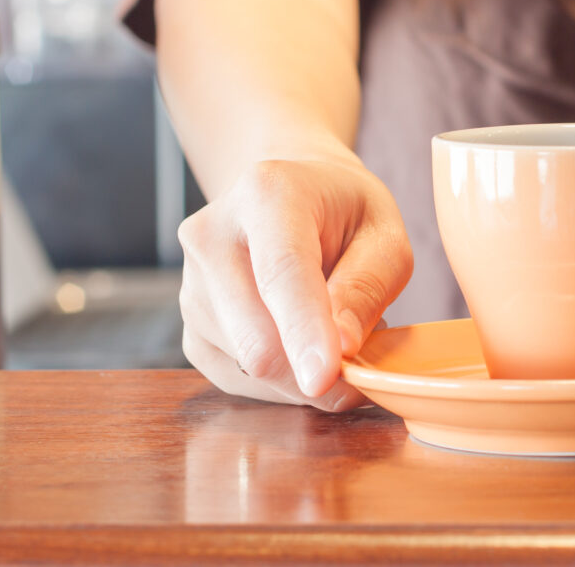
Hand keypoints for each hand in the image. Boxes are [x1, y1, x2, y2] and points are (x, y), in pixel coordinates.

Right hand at [178, 152, 412, 409]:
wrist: (291, 197)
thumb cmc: (345, 214)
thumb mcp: (384, 235)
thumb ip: (366, 287)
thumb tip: (342, 349)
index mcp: (266, 193)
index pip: (281, 272)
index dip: (303, 330)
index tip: (324, 377)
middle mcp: (212, 236)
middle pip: (255, 334)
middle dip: (313, 369)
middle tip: (360, 362)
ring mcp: (191, 285)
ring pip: (247, 365)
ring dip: (301, 371)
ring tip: (326, 329)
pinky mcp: (191, 328)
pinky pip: (237, 378)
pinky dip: (280, 381)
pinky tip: (299, 346)